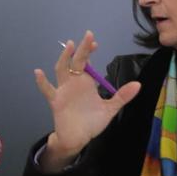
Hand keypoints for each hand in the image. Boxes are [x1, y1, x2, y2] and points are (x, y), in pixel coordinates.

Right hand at [33, 31, 140, 171]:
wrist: (78, 139)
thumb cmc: (92, 122)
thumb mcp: (109, 109)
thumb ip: (122, 96)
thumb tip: (138, 84)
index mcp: (86, 83)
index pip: (86, 62)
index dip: (89, 51)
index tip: (94, 42)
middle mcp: (74, 83)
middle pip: (76, 62)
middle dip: (82, 49)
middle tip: (88, 36)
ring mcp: (63, 90)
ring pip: (62, 70)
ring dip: (65, 58)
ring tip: (70, 46)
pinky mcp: (56, 101)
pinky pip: (47, 90)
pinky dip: (42, 82)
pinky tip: (38, 72)